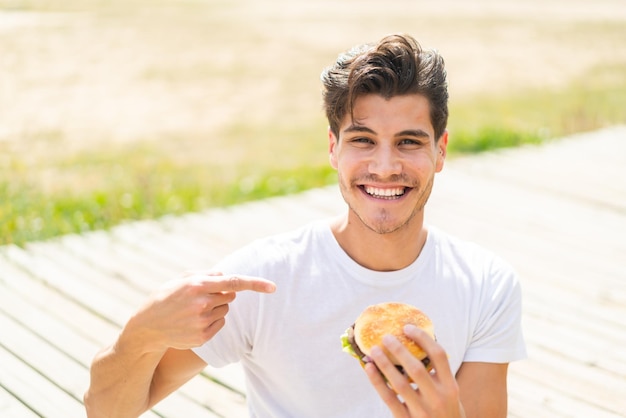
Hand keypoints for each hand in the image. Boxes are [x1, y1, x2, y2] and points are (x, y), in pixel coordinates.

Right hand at [123, 272, 275, 352]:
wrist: (147, 328)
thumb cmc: (166, 297)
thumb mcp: (181, 279)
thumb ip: (206, 274)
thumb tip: (227, 276)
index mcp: (197, 285)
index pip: (233, 282)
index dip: (255, 284)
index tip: (272, 287)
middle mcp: (202, 304)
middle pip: (230, 296)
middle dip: (221, 294)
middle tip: (201, 297)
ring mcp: (202, 322)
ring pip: (225, 310)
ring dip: (216, 307)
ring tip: (193, 310)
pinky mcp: (203, 337)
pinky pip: (220, 323)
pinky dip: (212, 320)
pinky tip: (193, 321)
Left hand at [364, 324, 464, 417]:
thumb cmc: (446, 413)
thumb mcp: (450, 394)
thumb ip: (437, 375)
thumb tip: (414, 345)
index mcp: (451, 387)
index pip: (439, 355)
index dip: (422, 338)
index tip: (407, 327)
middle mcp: (438, 398)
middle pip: (416, 368)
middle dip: (399, 350)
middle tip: (385, 337)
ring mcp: (422, 411)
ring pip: (400, 383)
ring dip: (385, 364)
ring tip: (373, 350)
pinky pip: (389, 399)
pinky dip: (377, 382)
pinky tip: (369, 369)